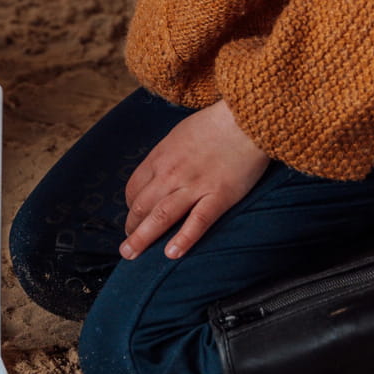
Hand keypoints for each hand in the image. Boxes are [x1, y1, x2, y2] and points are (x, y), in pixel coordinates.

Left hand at [120, 101, 270, 261]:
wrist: (246, 118)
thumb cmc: (214, 124)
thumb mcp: (179, 134)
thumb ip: (167, 156)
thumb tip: (158, 173)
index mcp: (160, 157)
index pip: (134, 189)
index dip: (131, 208)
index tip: (134, 218)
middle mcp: (171, 173)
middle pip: (142, 206)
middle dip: (131, 228)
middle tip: (128, 246)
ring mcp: (194, 185)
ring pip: (161, 216)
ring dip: (143, 238)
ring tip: (131, 254)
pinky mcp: (219, 195)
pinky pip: (197, 221)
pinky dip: (183, 239)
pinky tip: (172, 254)